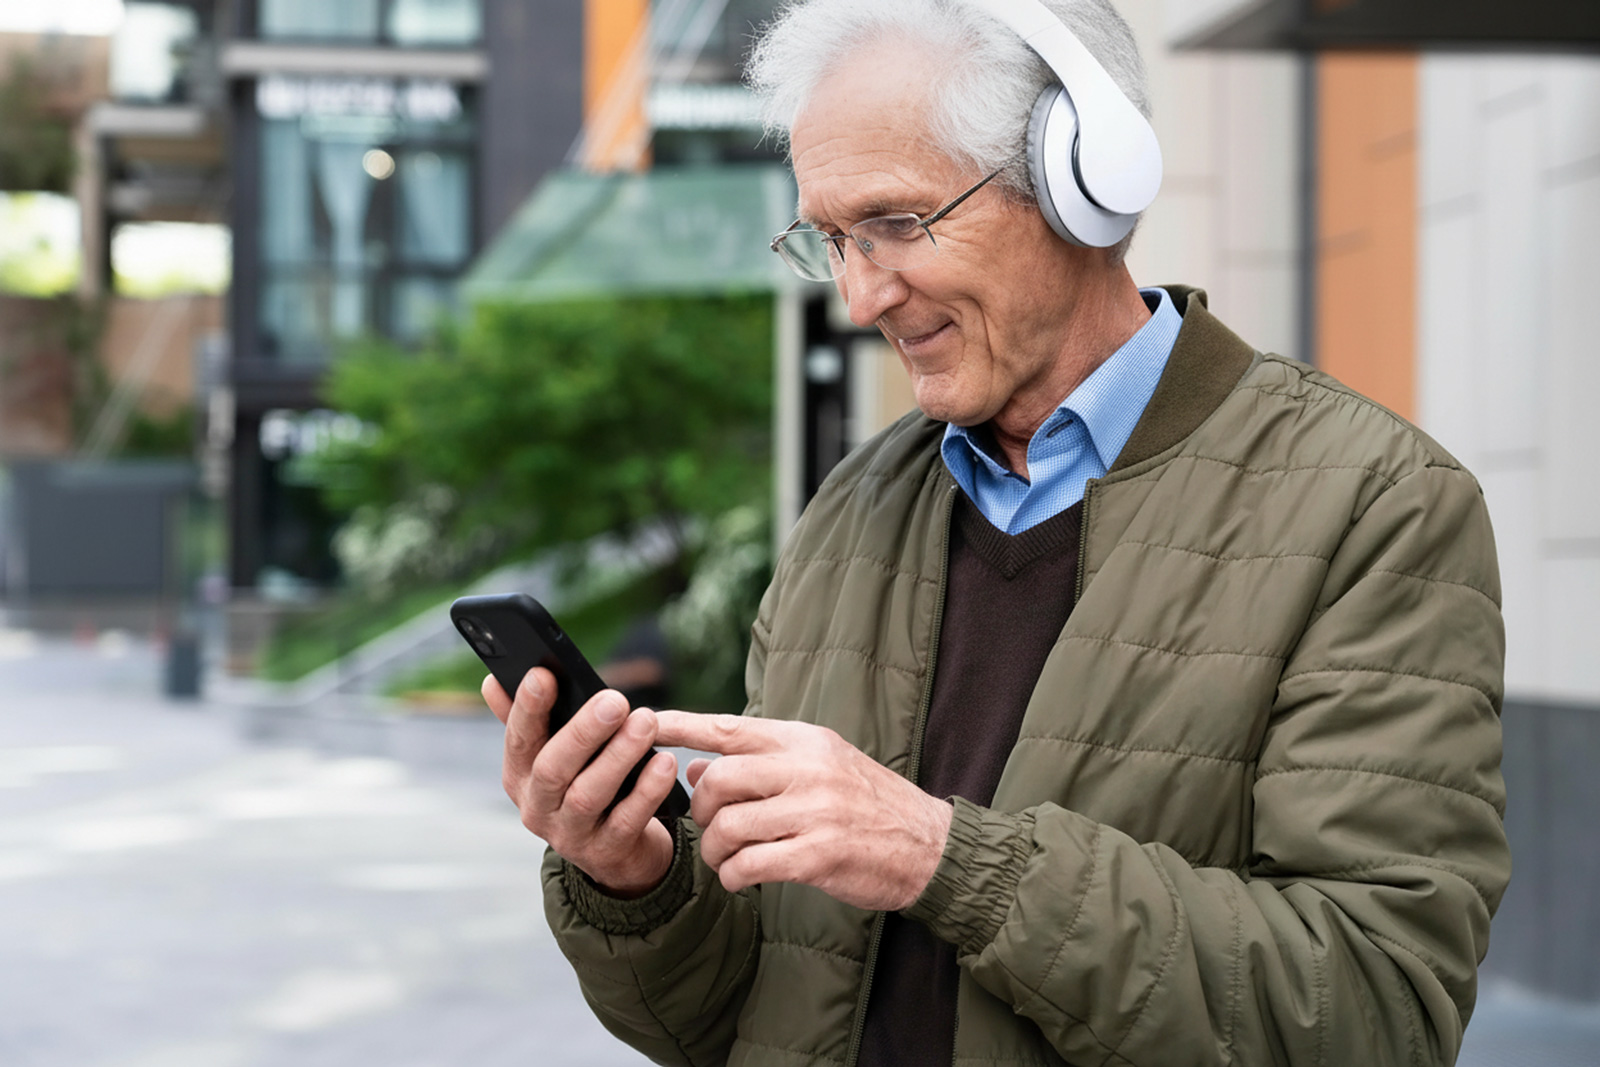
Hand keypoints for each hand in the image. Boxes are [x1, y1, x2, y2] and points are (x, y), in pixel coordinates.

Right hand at [482, 669, 678, 897]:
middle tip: (615, 699)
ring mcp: (570, 835)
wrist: (616, 852)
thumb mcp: (552, 756)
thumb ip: (530, 720)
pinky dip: (647, 791)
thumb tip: (492, 681)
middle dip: (582, 732)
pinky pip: (627, 820)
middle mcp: (537, 808)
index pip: (517, 740)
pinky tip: (665, 762)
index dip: (526, 708)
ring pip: (588, 795)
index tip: (543, 674)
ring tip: (646, 722)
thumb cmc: (583, 784)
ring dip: (619, 756)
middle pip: (552, 769)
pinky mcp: (607, 852)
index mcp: (519, 777)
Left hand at [652, 713, 952, 910]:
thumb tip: (695, 768)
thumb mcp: (821, 766)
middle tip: (711, 830)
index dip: (681, 726)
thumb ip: (763, 764)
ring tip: (727, 861)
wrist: (928, 846)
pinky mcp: (819, 855)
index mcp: (805, 741)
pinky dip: (735, 876)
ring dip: (716, 851)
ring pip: (729, 826)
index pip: (729, 728)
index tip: (644, 724)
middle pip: (719, 780)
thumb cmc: (867, 806)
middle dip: (701, 811)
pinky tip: (742, 879)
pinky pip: (750, 864)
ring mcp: (814, 811)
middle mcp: (807, 769)